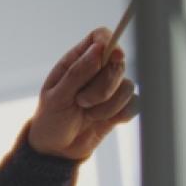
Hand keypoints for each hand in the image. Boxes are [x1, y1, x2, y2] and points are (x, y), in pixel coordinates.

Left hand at [28, 28, 137, 159]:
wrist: (57, 149)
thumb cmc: (51, 119)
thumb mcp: (56, 96)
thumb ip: (77, 72)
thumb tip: (99, 48)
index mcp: (77, 60)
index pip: (100, 37)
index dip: (110, 42)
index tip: (111, 57)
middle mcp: (97, 70)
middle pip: (118, 63)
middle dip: (102, 87)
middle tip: (81, 102)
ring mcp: (111, 88)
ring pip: (128, 86)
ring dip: (106, 106)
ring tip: (87, 114)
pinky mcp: (121, 105)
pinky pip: (133, 104)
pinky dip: (117, 115)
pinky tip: (100, 121)